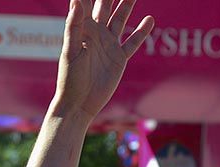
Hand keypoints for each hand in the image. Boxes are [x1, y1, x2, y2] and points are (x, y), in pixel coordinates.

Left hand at [52, 0, 154, 122]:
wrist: (78, 104)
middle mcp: (96, 34)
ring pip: (120, 19)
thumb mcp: (71, 51)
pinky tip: (149, 19)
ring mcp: (108, 45)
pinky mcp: (118, 59)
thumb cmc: (70, 79)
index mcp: (82, 29)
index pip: (87, 2)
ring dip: (127, 4)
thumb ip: (74, 26)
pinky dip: (141, 32)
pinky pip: (132, 42)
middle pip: (105, 6)